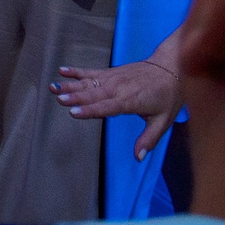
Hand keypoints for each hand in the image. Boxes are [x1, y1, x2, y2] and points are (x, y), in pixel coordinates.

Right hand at [51, 60, 181, 161]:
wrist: (171, 67)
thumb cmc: (168, 95)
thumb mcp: (163, 120)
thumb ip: (149, 139)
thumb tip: (138, 157)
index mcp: (130, 101)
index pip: (107, 107)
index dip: (90, 110)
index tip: (74, 112)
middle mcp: (119, 88)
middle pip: (93, 94)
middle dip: (75, 97)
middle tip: (59, 99)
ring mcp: (113, 78)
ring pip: (88, 83)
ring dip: (70, 85)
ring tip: (54, 87)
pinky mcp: (111, 72)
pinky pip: (90, 72)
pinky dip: (76, 71)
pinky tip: (62, 71)